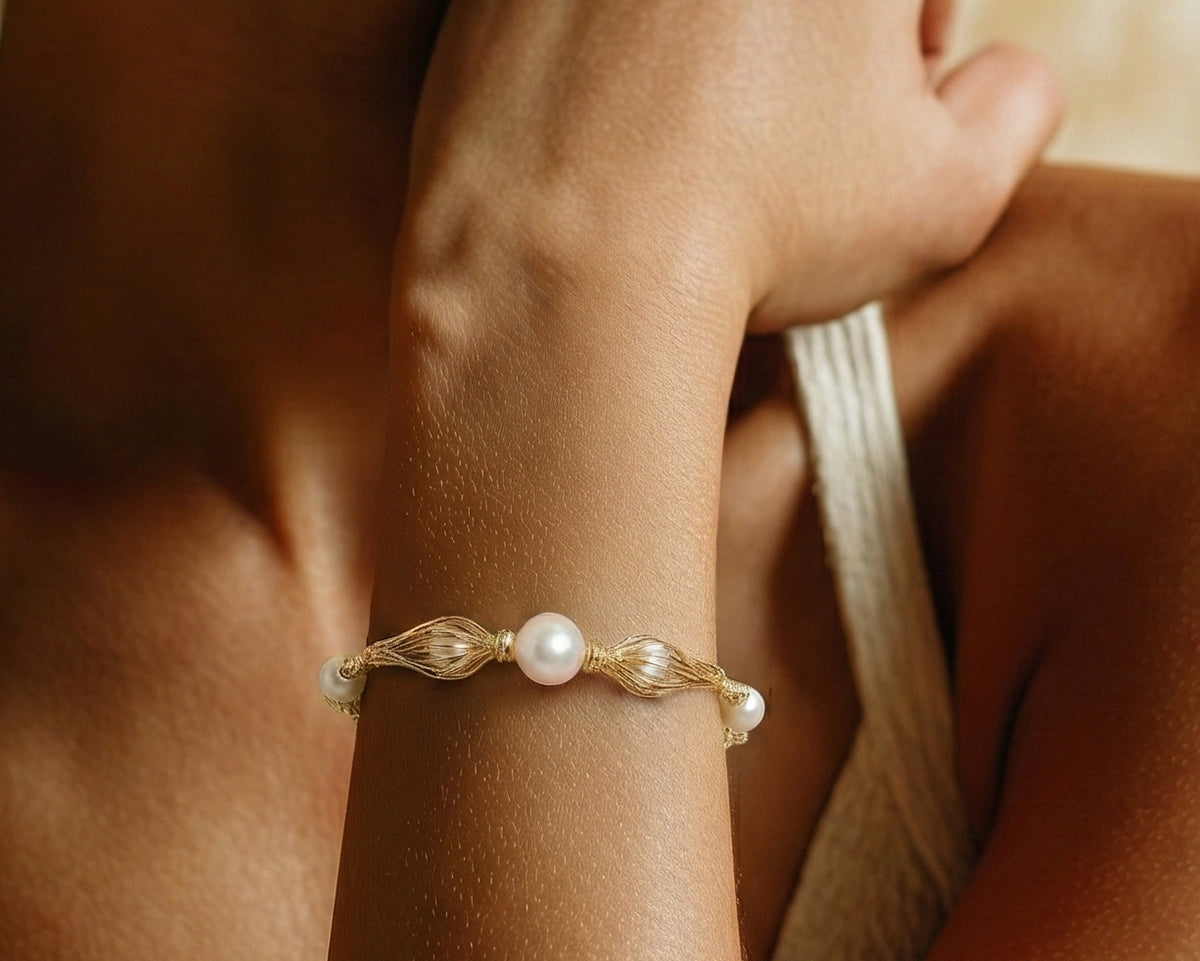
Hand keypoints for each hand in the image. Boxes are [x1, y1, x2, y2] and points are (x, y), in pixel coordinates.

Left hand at [401, 0, 1061, 328]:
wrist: (561, 269)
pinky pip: (596, 16)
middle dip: (809, 37)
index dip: (913, 34)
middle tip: (784, 132)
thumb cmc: (757, 232)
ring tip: (692, 146)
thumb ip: (1014, 109)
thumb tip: (1000, 73)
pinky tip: (616, 136)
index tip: (881, 106)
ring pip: (690, 0)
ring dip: (711, 44)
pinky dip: (617, 55)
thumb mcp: (946, 195)